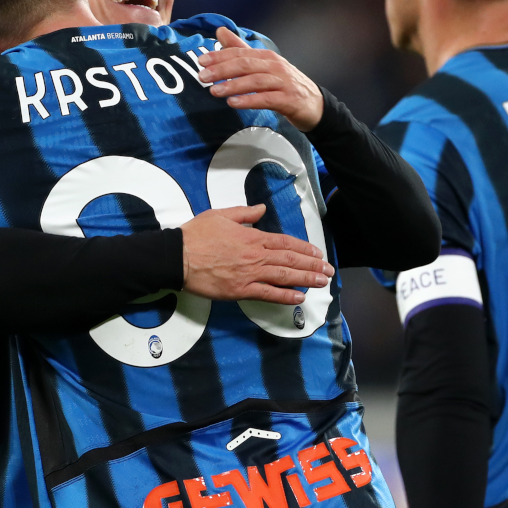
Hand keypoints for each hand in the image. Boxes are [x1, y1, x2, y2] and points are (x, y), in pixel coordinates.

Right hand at [180, 204, 333, 304]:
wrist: (178, 256)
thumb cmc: (197, 234)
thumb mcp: (220, 215)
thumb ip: (244, 213)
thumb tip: (262, 209)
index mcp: (252, 237)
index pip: (285, 243)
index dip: (305, 248)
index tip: (318, 253)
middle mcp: (256, 255)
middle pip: (291, 261)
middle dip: (312, 266)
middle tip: (329, 271)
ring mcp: (249, 274)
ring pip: (284, 277)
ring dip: (306, 279)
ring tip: (322, 283)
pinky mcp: (240, 290)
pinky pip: (268, 294)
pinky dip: (285, 297)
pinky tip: (299, 298)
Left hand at [198, 26, 323, 131]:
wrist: (314, 105)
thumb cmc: (284, 85)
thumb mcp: (263, 66)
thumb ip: (240, 50)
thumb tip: (219, 31)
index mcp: (267, 56)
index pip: (240, 52)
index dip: (220, 56)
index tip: (202, 61)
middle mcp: (275, 66)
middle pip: (246, 64)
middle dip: (222, 69)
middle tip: (203, 77)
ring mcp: (283, 83)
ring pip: (255, 81)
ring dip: (233, 85)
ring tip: (214, 91)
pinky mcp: (288, 100)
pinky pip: (266, 99)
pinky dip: (249, 100)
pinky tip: (234, 103)